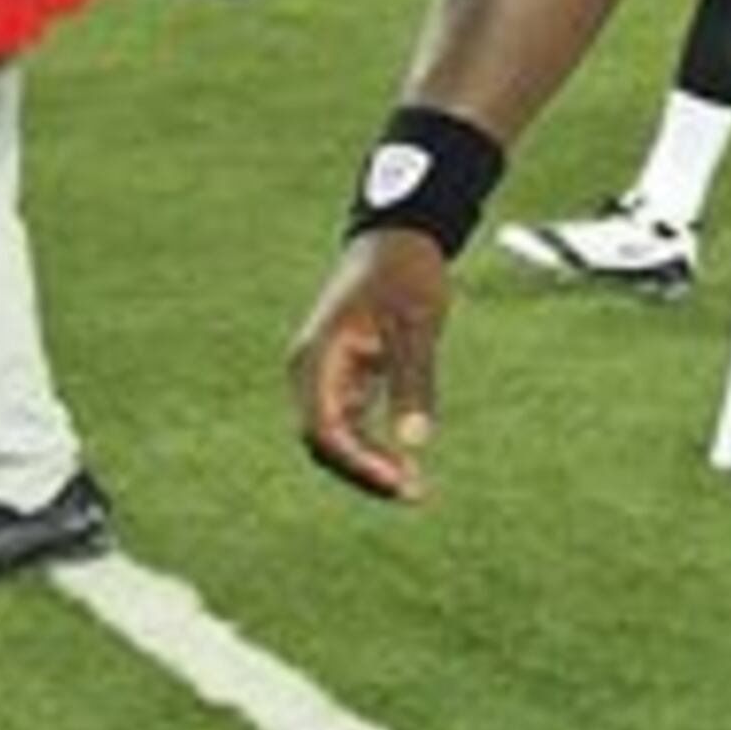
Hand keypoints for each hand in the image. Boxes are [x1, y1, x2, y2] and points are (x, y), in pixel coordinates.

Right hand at [288, 232, 455, 503]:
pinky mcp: (343, 377)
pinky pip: (349, 425)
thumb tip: (416, 441)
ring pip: (336, 438)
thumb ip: (414, 382)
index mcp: (317, 355)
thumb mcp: (418, 326)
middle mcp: (311, 370)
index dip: (357, 461)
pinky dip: (374, 446)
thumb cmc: (406, 273)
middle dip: (363, 472)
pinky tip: (406, 464)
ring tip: (415, 488)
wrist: (399, 236)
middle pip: (324, 441)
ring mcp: (324, 375)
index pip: (323, 427)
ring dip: (369, 464)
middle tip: (414, 493)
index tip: (396, 481)